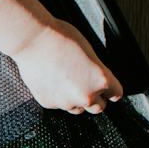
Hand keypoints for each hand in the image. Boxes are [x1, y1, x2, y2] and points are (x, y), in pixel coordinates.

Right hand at [0, 0, 123, 113]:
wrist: (32, 40)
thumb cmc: (60, 38)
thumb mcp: (89, 52)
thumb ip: (96, 71)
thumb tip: (95, 81)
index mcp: (101, 80)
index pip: (116, 94)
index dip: (112, 90)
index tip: (109, 91)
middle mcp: (86, 95)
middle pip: (98, 107)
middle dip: (95, 98)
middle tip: (87, 86)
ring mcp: (66, 102)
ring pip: (77, 108)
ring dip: (76, 100)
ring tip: (67, 82)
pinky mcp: (49, 103)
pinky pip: (59, 104)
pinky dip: (57, 96)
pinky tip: (52, 80)